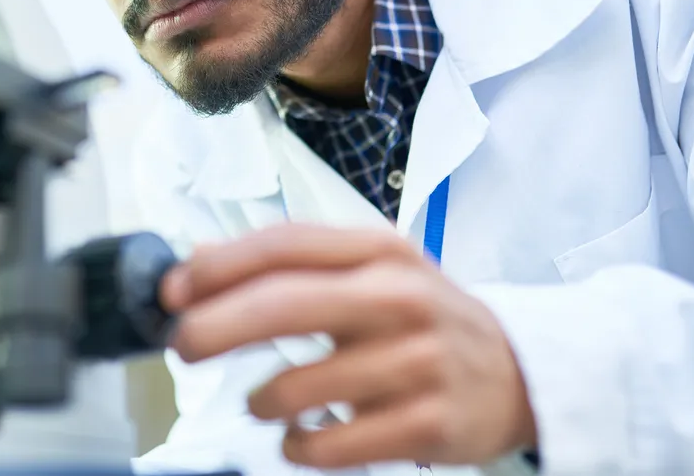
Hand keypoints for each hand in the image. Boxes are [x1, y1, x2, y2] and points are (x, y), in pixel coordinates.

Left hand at [160, 224, 536, 469]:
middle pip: (284, 305)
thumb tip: (198, 261)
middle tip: (182, 346)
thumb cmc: (422, 317)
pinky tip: (299, 439)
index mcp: (380, 251)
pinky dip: (297, 447)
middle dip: (215, 327)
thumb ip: (292, 263)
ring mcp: (418, 361)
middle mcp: (400, 297)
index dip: (218, 266)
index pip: (285, 245)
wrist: (519, 371)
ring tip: (263, 402)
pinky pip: (331, 445)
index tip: (174, 290)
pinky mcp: (429, 423)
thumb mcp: (370, 270)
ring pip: (300, 386)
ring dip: (260, 401)